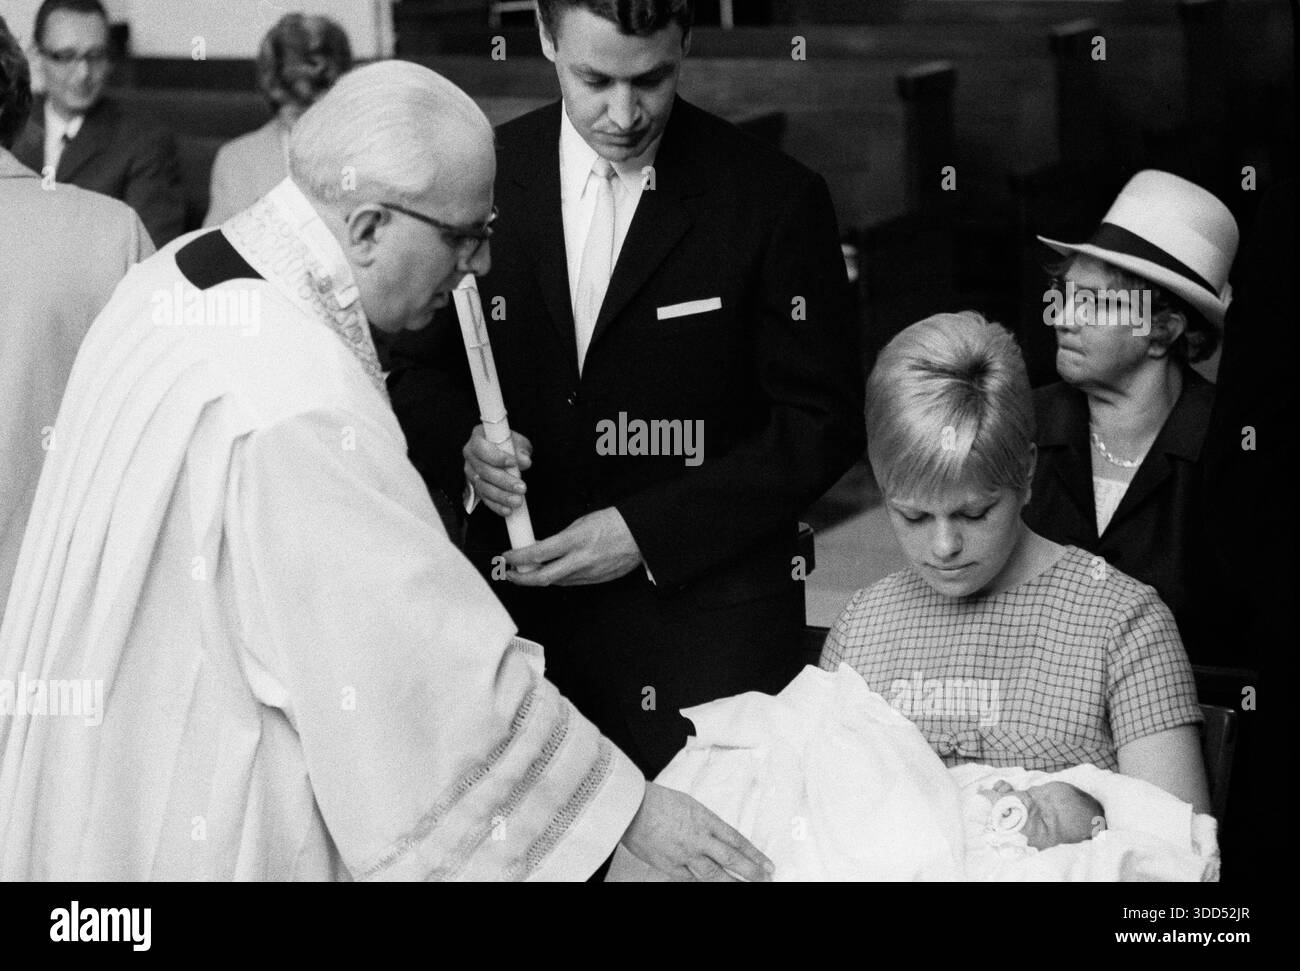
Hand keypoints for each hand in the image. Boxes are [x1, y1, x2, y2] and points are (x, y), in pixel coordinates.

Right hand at [463, 425, 531, 517]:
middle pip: (483, 470)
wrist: (505, 452)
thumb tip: (524, 461)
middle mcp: (470, 455)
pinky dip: (496, 506)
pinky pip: (484, 498)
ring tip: (518, 501)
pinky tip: (508, 510)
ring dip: (501, 496)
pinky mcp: (475, 487)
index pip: (481, 447)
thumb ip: (521, 449)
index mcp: (478, 437)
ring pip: (483, 486)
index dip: (496, 456)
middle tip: (521, 487)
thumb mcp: (517, 441)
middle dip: (503, 481)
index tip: (513, 463)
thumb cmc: (509, 444)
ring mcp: (470, 472)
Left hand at [504, 507, 641, 585]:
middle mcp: (581, 560)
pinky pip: (571, 582)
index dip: (518, 558)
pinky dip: (558, 578)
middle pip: (542, 578)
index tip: (507, 557)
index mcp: (576, 540)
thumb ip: (561, 537)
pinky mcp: (596, 581)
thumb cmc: (615, 523)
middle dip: (521, 579)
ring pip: (555, 582)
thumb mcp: (582, 522)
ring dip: (538, 579)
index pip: (538, 553)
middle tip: (510, 574)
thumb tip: (542, 547)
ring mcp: (589, 574)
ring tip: (528, 572)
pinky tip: (552, 572)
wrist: (641, 535)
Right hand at [620, 783, 773, 881]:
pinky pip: (690, 879)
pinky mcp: (669, 866)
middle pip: (731, 859)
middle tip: (765, 880)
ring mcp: (684, 854)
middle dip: (751, 872)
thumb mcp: (689, 805)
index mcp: (705, 819)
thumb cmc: (657, 801)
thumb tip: (718, 838)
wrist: (630, 807)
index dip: (754, 854)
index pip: (737, 840)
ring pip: (713, 875)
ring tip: (745, 888)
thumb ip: (705, 823)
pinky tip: (711, 885)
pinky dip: (702, 883)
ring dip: (731, 883)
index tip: (768, 865)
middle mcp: (699, 838)